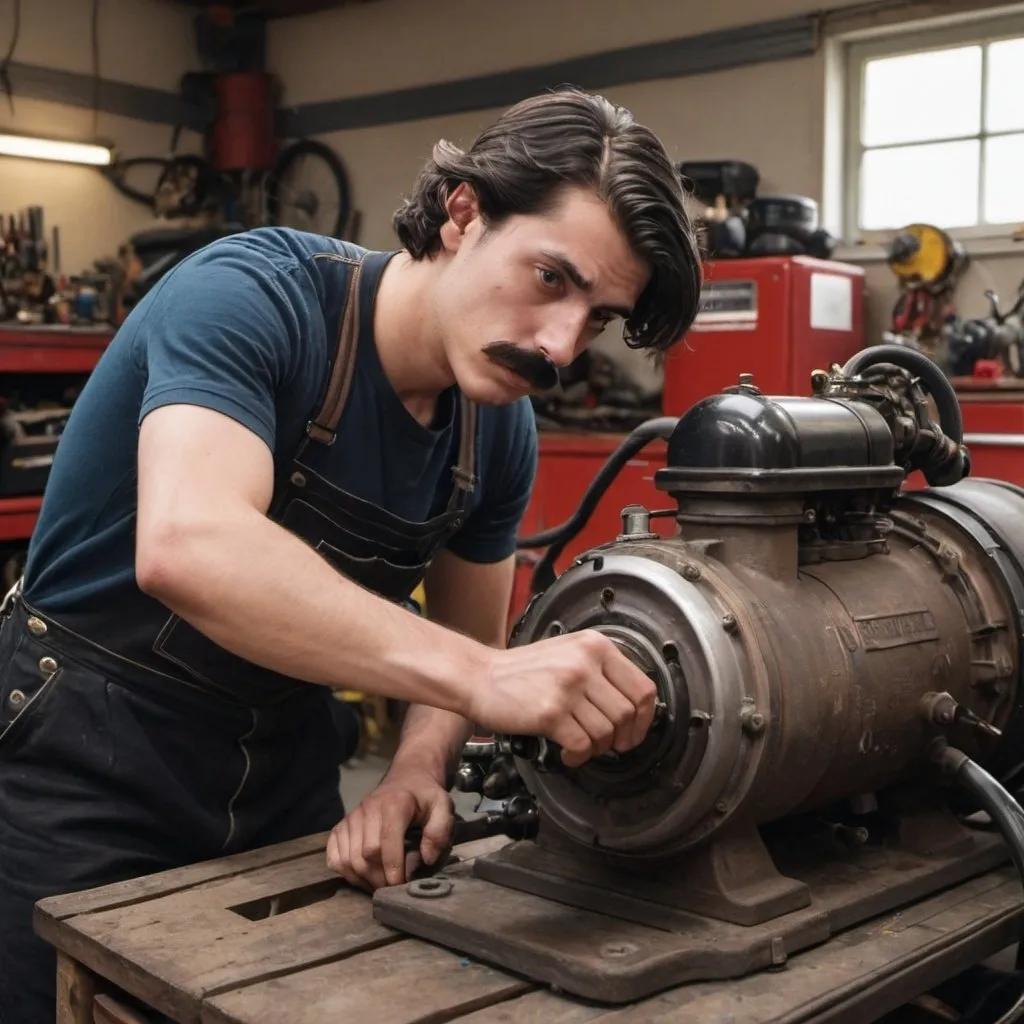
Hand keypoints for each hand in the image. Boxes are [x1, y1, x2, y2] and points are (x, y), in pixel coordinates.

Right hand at [326, 766, 452, 890]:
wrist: (406, 779)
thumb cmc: (425, 798)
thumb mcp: (443, 807)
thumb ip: (440, 831)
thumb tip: (426, 859)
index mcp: (394, 804)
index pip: (386, 841)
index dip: (393, 868)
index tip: (401, 885)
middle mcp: (368, 808)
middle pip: (366, 854)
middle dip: (381, 878)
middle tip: (394, 887)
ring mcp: (351, 817)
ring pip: (349, 859)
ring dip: (364, 879)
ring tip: (381, 885)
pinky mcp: (341, 826)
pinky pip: (335, 857)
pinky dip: (346, 873)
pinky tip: (363, 876)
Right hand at [470, 630, 656, 767]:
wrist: (480, 676)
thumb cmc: (522, 670)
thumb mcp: (569, 653)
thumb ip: (601, 672)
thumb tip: (635, 708)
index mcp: (596, 646)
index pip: (643, 688)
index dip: (645, 719)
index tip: (635, 732)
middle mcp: (585, 662)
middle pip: (627, 714)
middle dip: (621, 738)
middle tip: (607, 745)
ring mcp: (567, 686)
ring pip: (606, 732)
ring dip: (597, 748)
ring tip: (581, 746)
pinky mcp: (550, 712)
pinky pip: (583, 745)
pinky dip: (579, 757)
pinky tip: (568, 753)